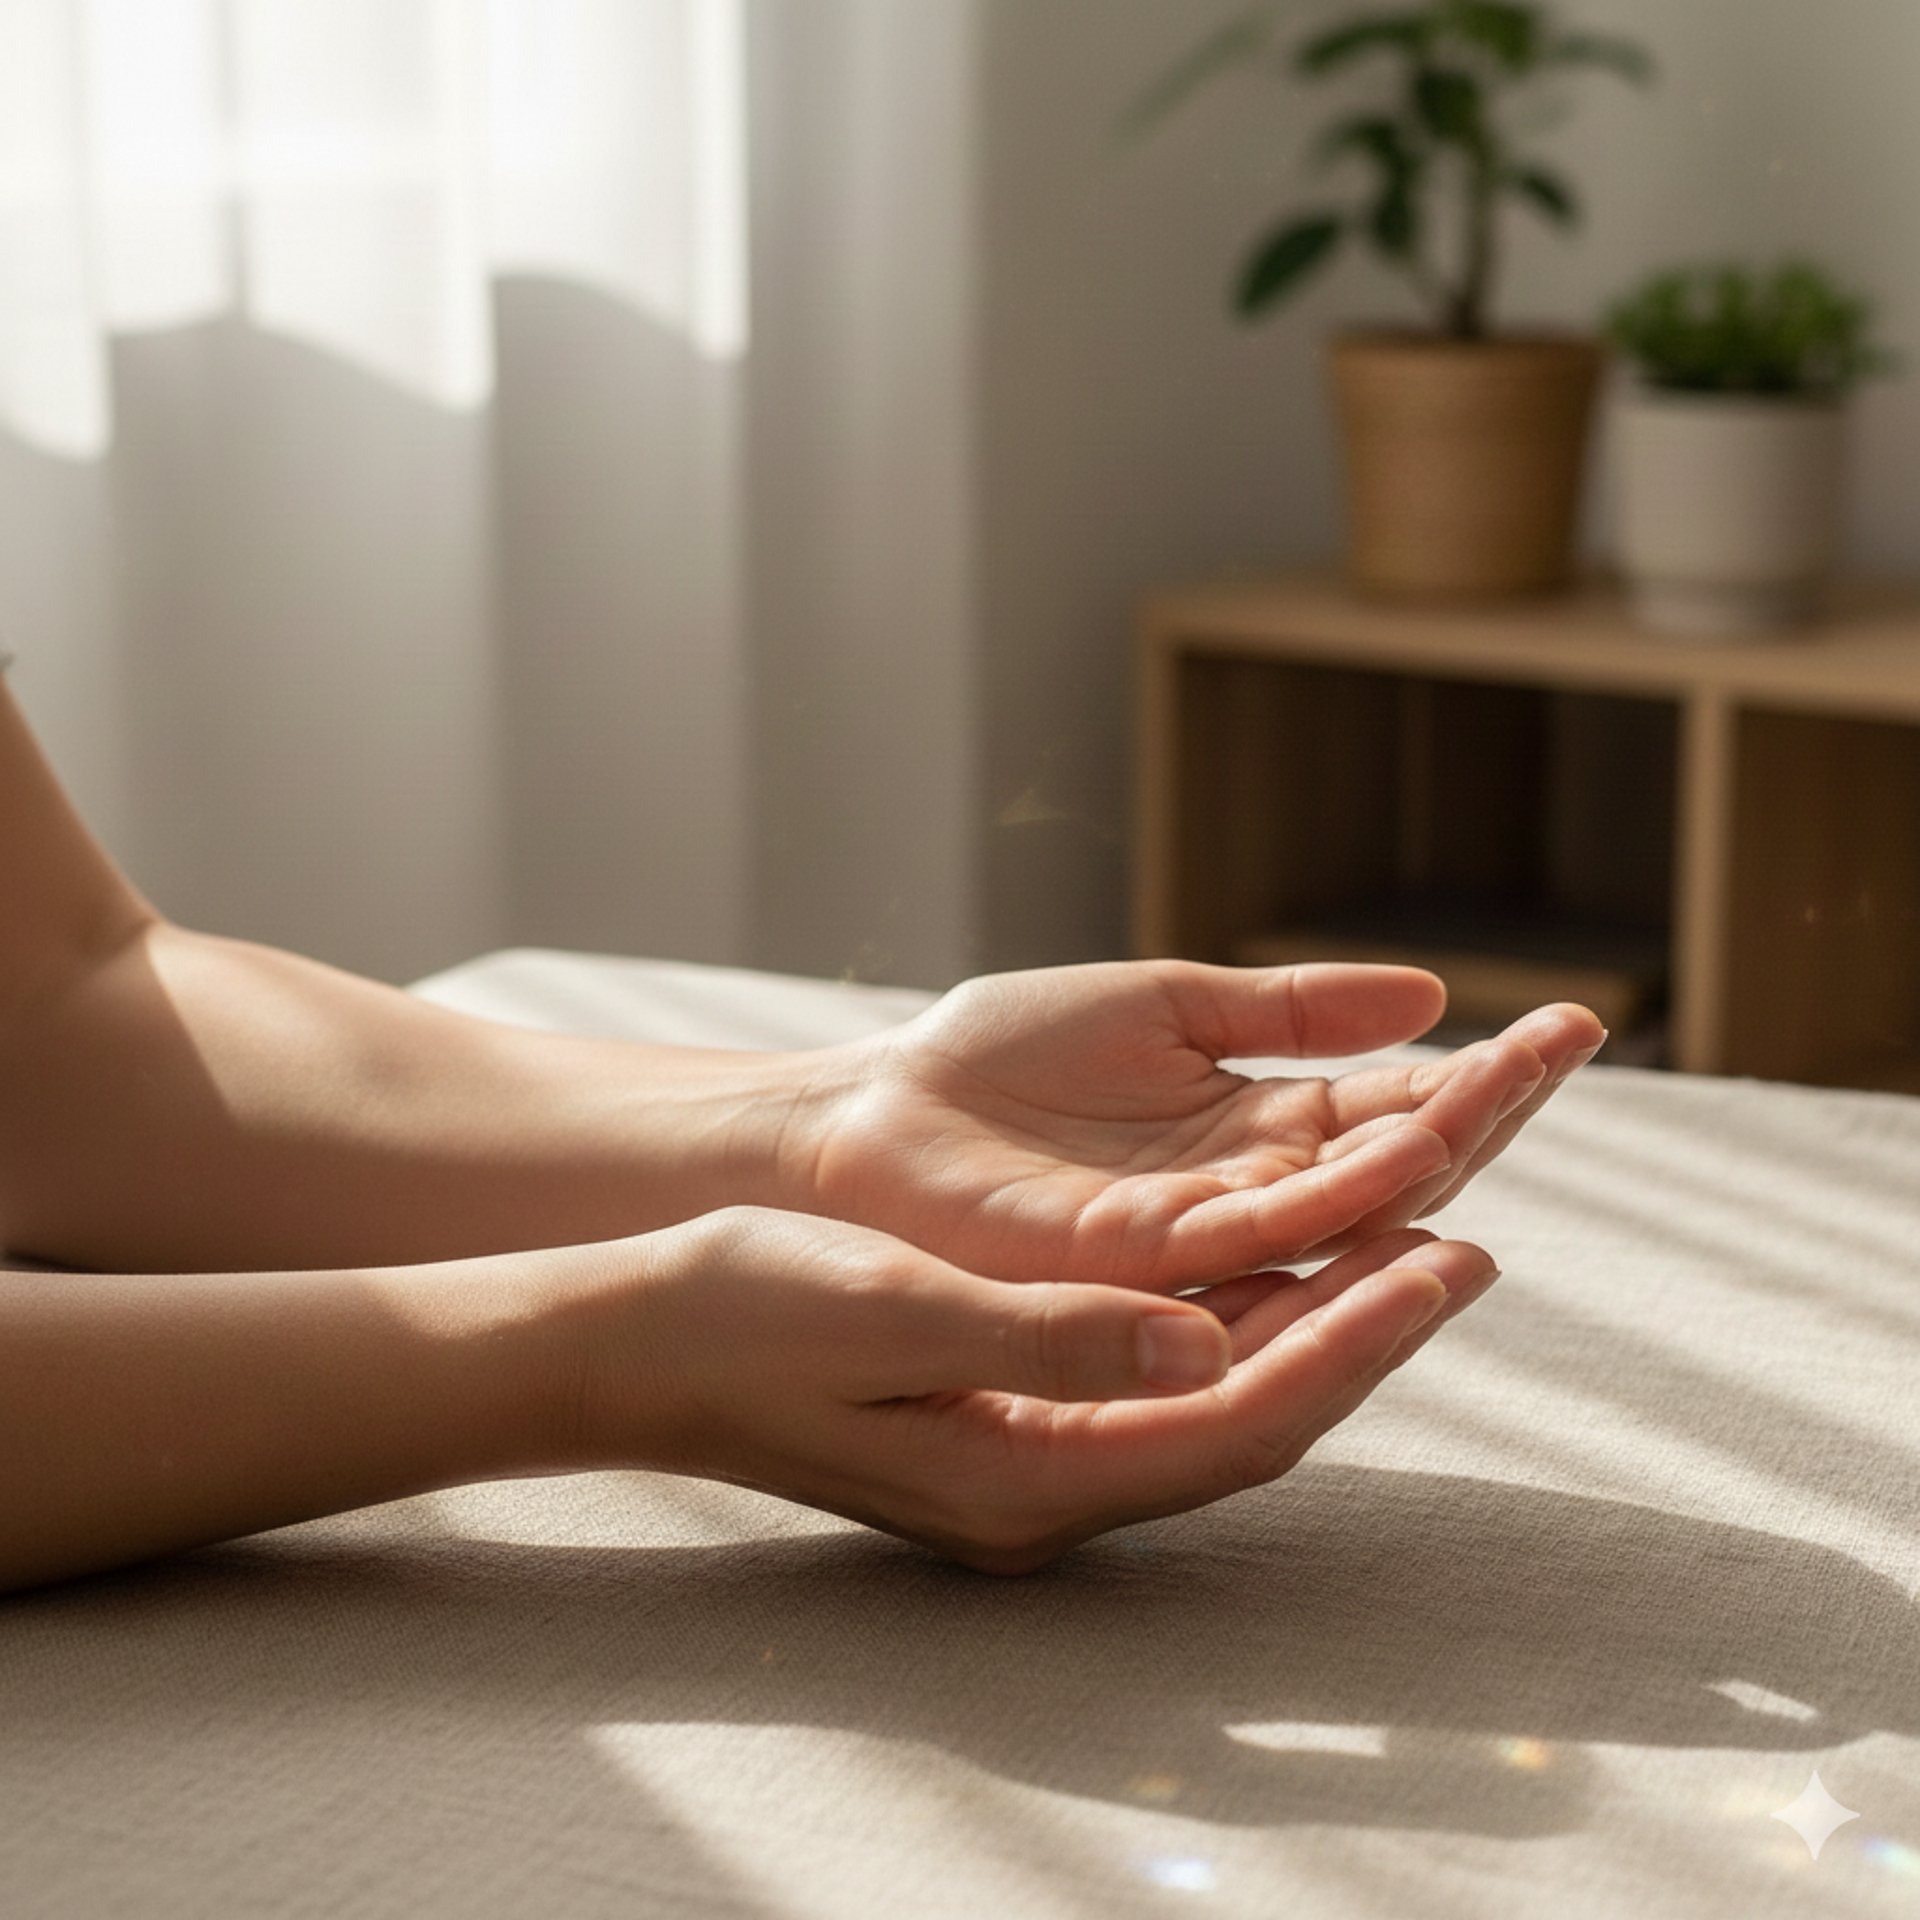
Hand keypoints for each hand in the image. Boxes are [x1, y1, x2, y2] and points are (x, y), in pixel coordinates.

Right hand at [567, 1207, 1498, 1573]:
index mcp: (1025, 1480)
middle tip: (1466, 1249)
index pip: (1233, 1420)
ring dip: (1312, 1322)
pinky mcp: (1015, 1422)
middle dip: (1360, 1336)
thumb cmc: (749, 1313)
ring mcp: (1032, 1464)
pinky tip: (1274, 1259)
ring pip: (1215, 1399)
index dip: (1349, 1343)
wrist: (640, 1340)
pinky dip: (1236, 1318)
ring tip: (1406, 1242)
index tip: (1443, 1262)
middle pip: (1248, 1420)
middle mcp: (1047, 1492)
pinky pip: (1163, 1378)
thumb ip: (1047, 1337)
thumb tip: (1199, 1338)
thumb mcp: (895, 1308)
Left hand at [798, 960, 1601, 1291]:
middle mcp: (1249, 1196)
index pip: (1400, 1110)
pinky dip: (1334, 1202)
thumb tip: (1431, 989)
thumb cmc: (995, 1062)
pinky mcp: (1136, 1263)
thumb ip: (1290, 1009)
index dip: (1484, 1072)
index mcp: (1258, 1131)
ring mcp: (1200, 1239)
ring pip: (1343, 1212)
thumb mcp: (1164, 1005)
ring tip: (1509, 1090)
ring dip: (1431, 1157)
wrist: (873, 1113)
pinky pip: (1258, 1241)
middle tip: (1566, 1045)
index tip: (1574, 1020)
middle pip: (1396, 1167)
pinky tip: (1405, 1159)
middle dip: (1486, 1108)